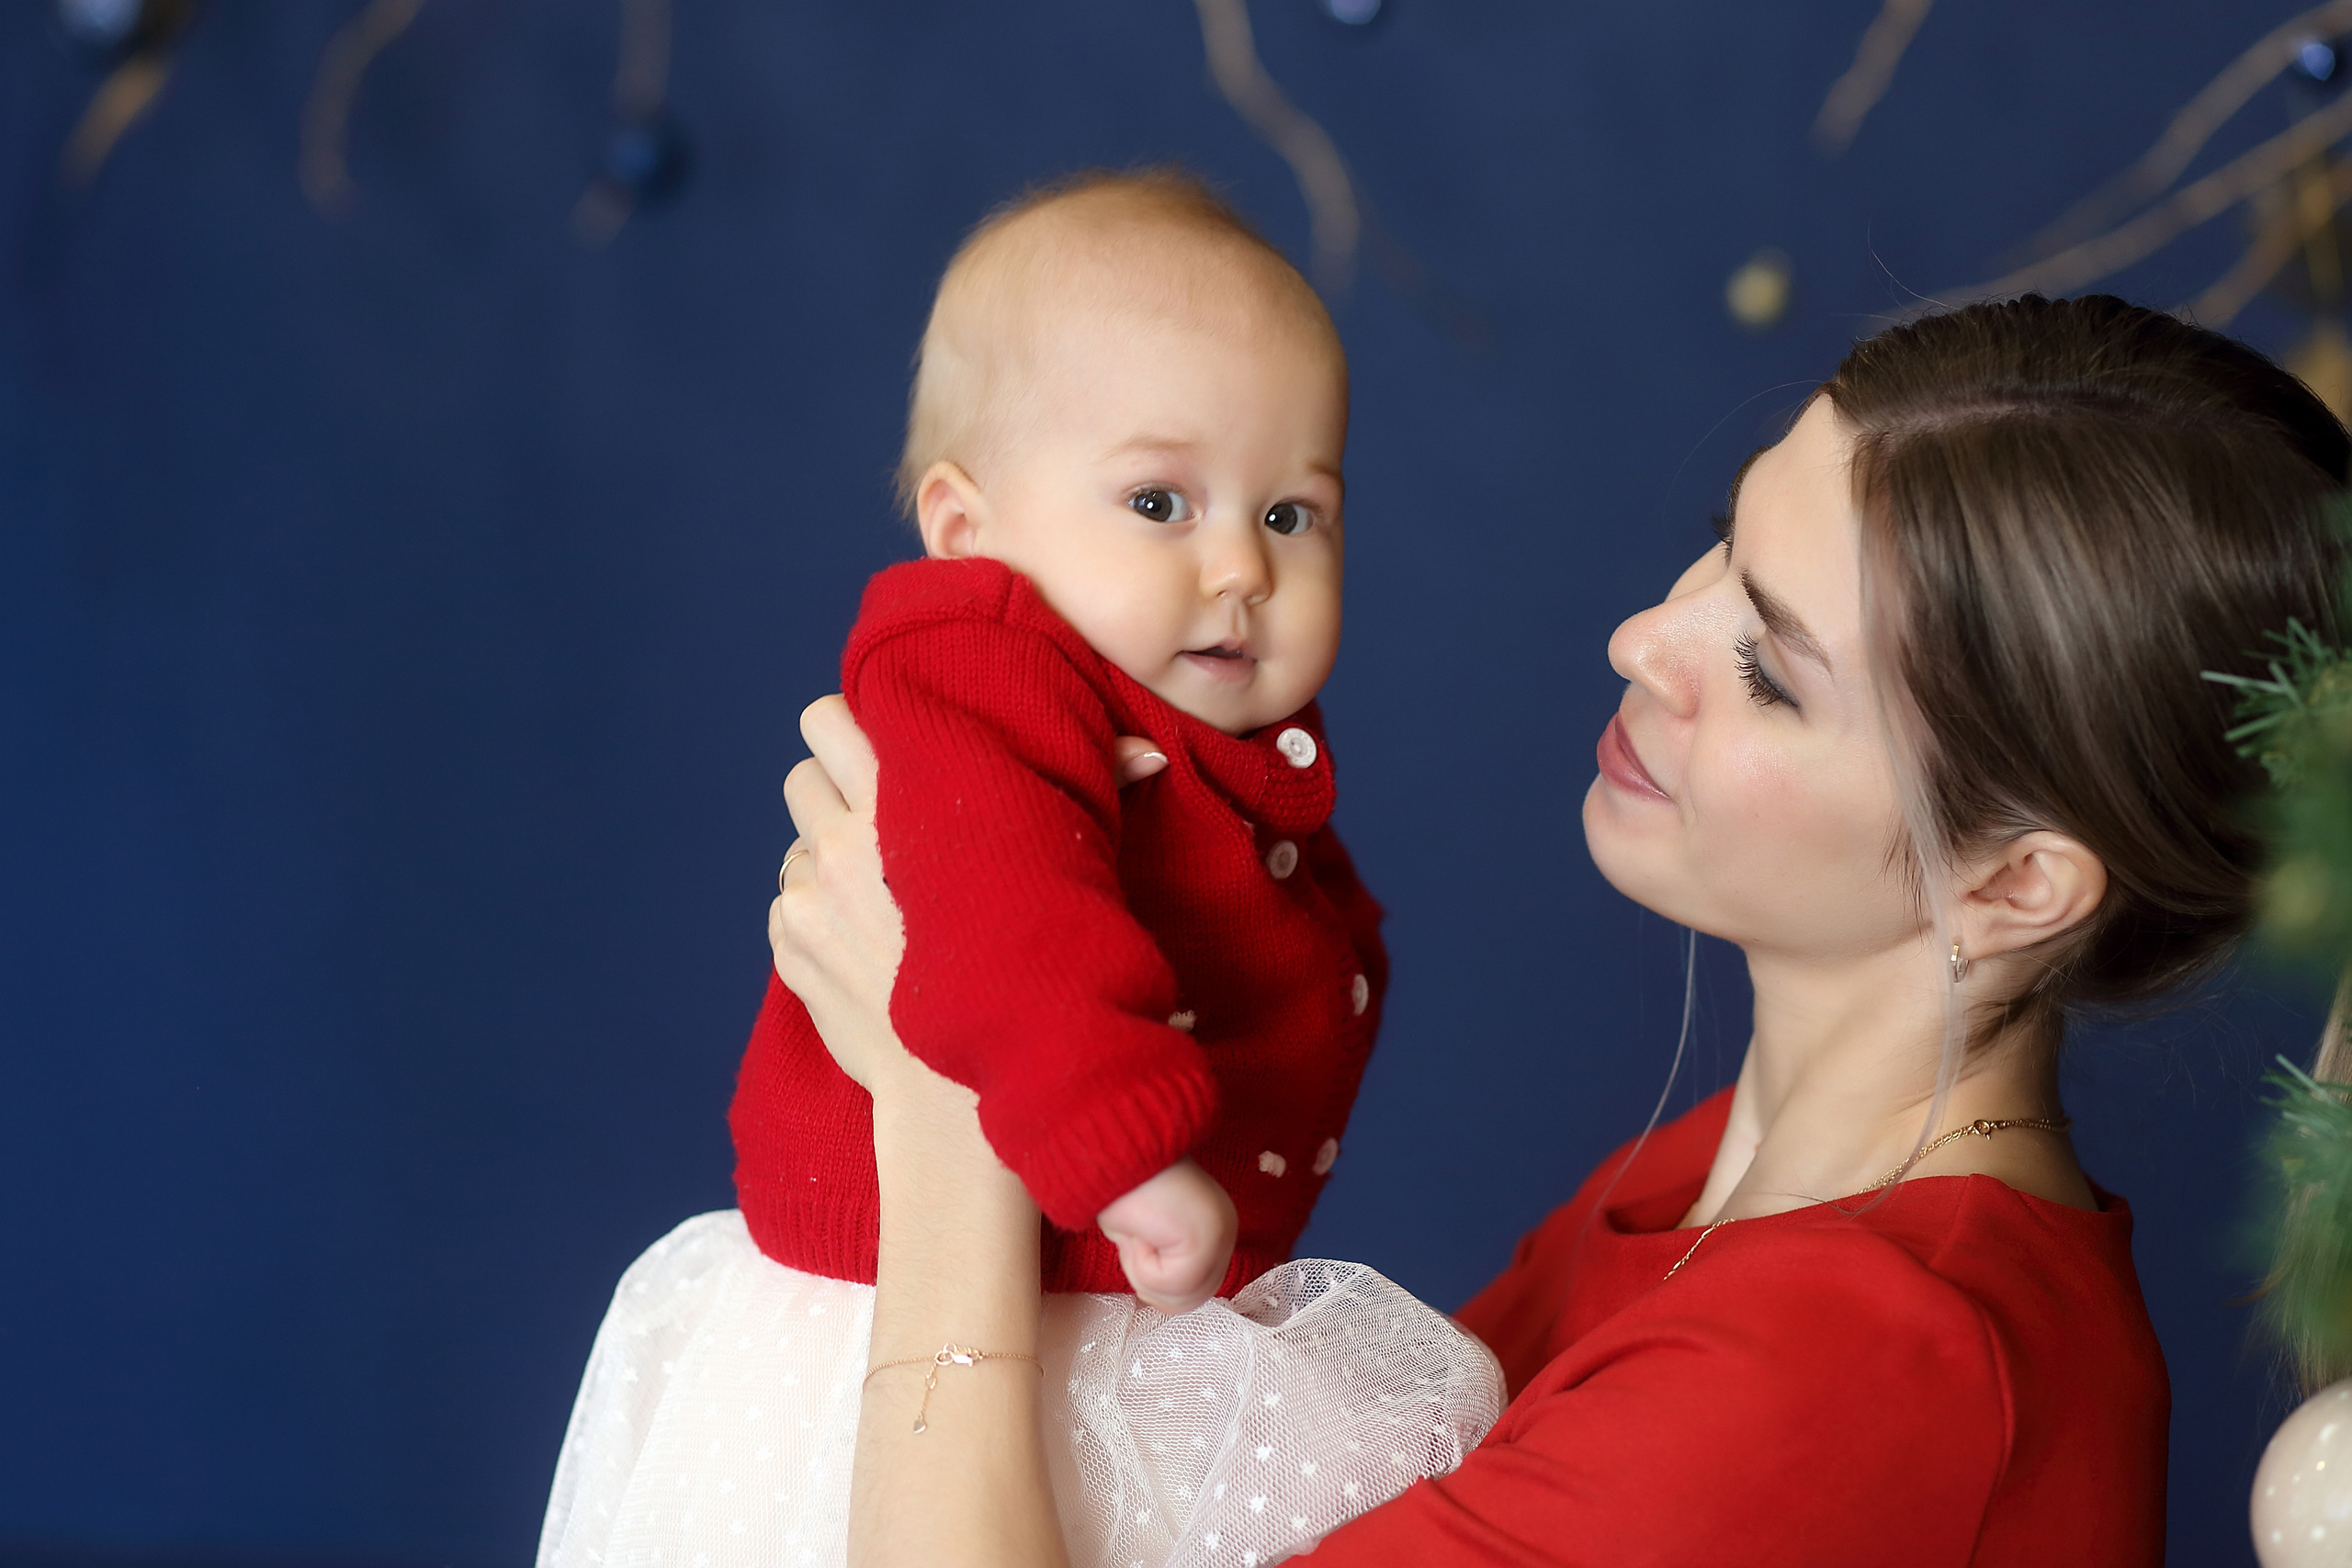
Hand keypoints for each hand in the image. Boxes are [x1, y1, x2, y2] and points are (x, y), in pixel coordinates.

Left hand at [769, 699, 1167, 1092]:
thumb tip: (1149, 755)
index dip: (861, 726)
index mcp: (905, 801)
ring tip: (877, 880)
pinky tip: (866, 936)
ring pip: (795, 834)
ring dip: (825, 846)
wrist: (960, 1094)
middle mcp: (845, 839)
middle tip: (874, 807)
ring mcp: (811, 895)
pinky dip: (817, 910)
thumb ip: (1101, 796)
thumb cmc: (1032, 973)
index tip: (891, 745)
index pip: (834, 716)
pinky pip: (789, 898)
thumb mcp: (1070, 875)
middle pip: (803, 766)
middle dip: (833, 780)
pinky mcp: (792, 944)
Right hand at [1096, 1157, 1238, 1313]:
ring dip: (1144, 1273)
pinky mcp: (1204, 1241)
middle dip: (1151, 1281)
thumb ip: (1159, 1261)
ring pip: (1181, 1299)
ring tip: (1139, 1233)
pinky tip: (1140, 1228)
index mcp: (1214, 1228)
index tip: (1141, 1242)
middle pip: (1190, 1301)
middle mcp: (1225, 1232)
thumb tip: (1156, 1291)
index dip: (1156, 1280)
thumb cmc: (1119, 1184)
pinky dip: (1140, 1263)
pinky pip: (1167, 1284)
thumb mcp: (1142, 1235)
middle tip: (1137, 1240)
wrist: (1114, 1147)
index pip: (1194, 1290)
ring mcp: (1220, 1237)